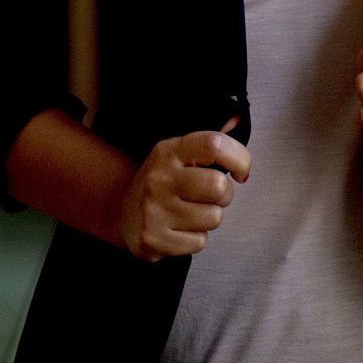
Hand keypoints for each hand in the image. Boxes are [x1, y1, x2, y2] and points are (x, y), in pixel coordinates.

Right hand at [113, 114, 248, 263]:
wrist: (122, 212)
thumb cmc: (163, 182)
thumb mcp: (180, 155)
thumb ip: (210, 143)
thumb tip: (238, 119)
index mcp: (169, 151)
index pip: (215, 144)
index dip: (240, 158)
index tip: (240, 172)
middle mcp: (159, 178)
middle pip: (219, 186)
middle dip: (224, 195)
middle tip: (210, 196)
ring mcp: (154, 210)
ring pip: (214, 217)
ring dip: (210, 218)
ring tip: (191, 212)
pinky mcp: (153, 239)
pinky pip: (199, 242)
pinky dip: (196, 239)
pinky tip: (179, 229)